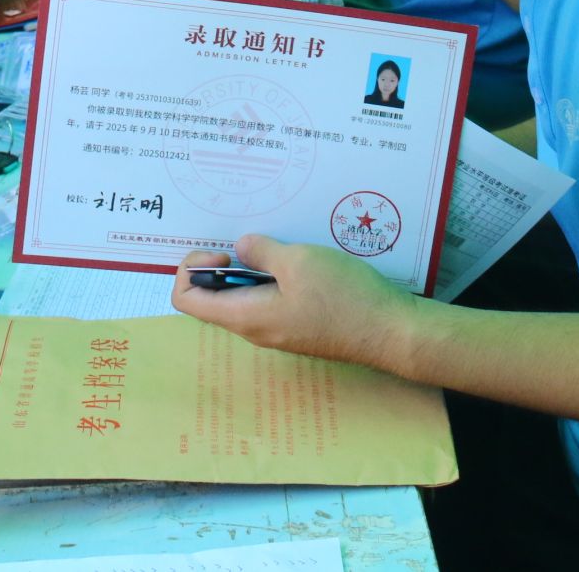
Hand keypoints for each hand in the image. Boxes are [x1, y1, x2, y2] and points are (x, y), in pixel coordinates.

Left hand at [172, 233, 418, 369]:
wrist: (390, 332)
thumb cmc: (342, 297)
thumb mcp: (298, 261)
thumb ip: (261, 252)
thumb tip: (241, 248)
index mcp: (244, 317)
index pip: (187, 301)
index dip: (192, 269)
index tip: (223, 253)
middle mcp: (254, 331)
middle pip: (213, 300)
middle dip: (221, 268)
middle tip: (249, 246)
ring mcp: (277, 333)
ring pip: (243, 300)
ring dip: (249, 273)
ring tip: (276, 251)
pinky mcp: (297, 329)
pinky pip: (267, 304)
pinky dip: (269, 282)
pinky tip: (295, 264)